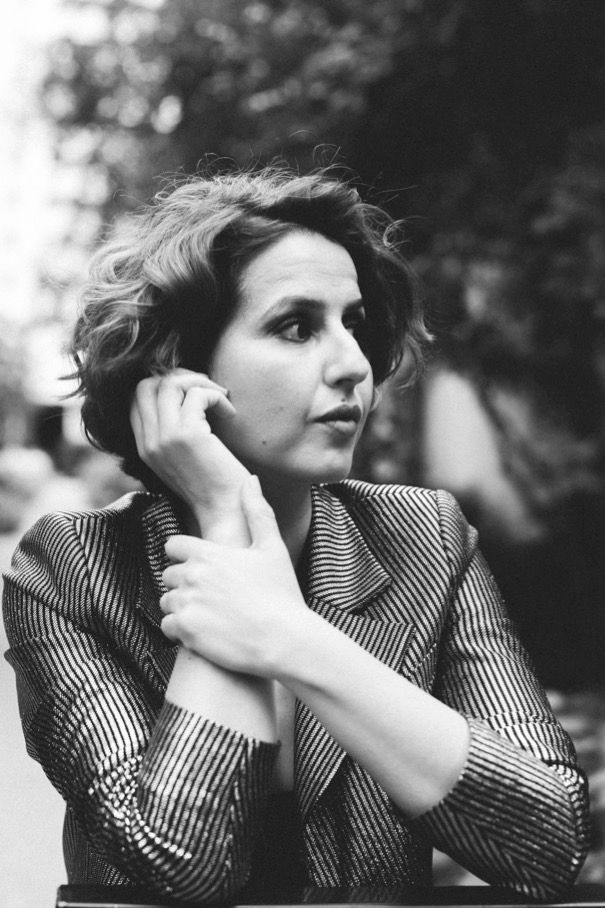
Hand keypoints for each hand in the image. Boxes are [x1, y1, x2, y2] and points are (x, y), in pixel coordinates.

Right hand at [130, 369, 249, 528]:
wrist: (227, 512)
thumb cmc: (214, 484)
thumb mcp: (182, 456)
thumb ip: (172, 431)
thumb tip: (180, 390)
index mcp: (144, 448)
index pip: (137, 398)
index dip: (164, 385)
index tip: (192, 391)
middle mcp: (149, 442)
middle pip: (146, 385)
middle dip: (178, 376)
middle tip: (205, 387)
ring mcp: (165, 438)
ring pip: (169, 383)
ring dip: (200, 382)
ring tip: (220, 397)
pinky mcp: (188, 435)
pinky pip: (197, 394)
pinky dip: (217, 396)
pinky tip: (230, 414)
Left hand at [160, 475, 307, 675]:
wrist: (285, 640)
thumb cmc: (281, 593)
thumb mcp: (272, 548)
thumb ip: (257, 512)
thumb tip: (250, 479)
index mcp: (209, 552)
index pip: (173, 546)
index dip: (184, 557)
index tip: (200, 569)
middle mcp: (192, 575)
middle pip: (169, 575)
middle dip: (184, 584)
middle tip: (210, 597)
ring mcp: (187, 603)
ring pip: (167, 601)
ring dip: (181, 608)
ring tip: (209, 616)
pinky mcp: (185, 631)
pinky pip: (168, 627)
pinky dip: (181, 631)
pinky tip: (204, 633)